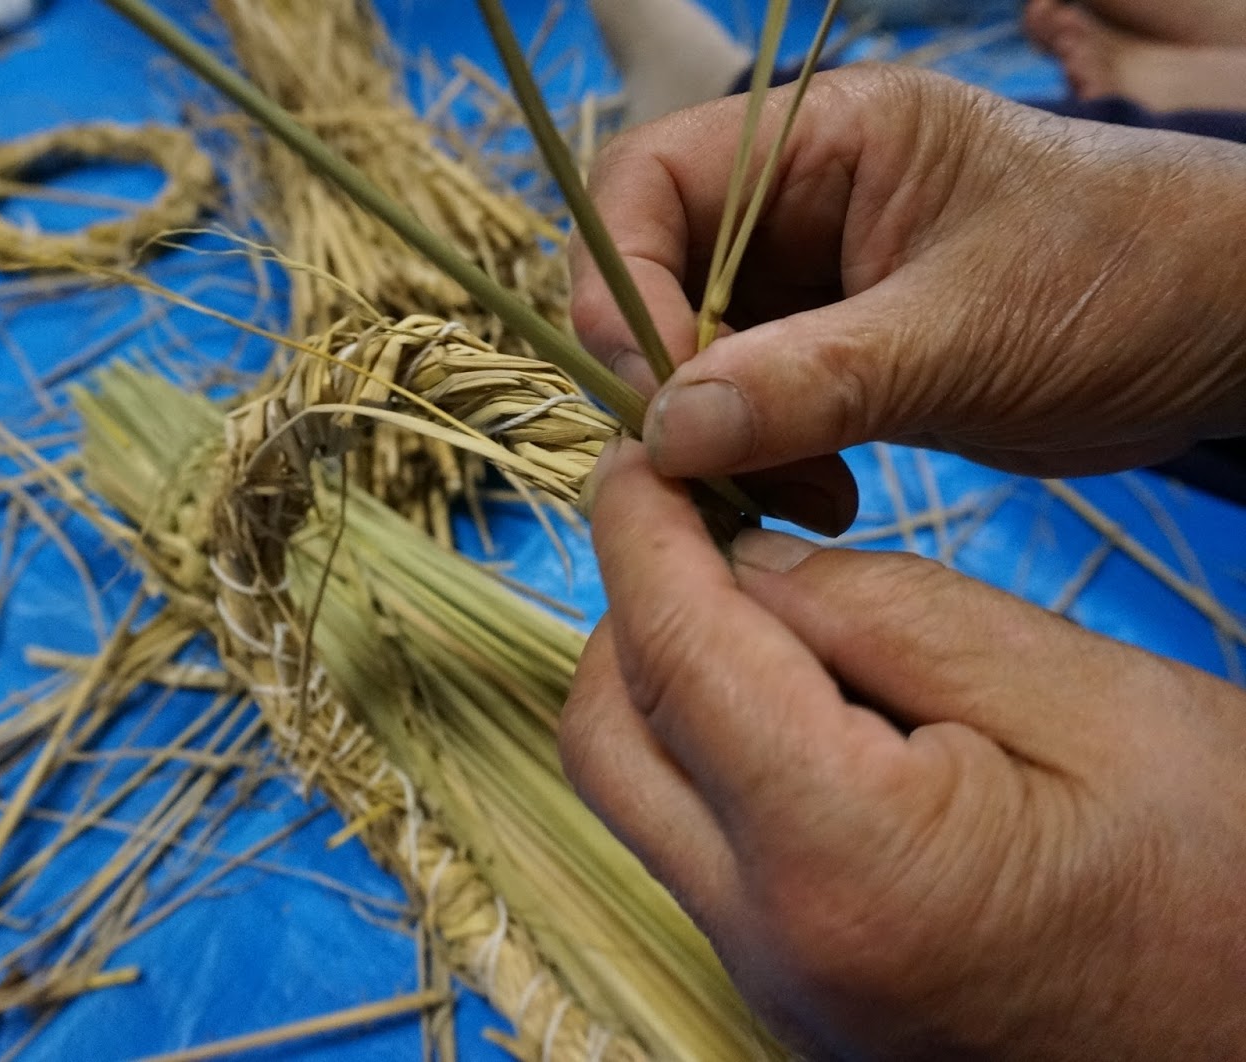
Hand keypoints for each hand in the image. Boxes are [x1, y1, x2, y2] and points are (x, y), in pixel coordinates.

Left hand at [562, 440, 1245, 1057]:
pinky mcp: (794, 992)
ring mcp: (775, 984)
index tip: (638, 456)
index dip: (639, 532)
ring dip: (670, 681)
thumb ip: (890, 615)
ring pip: (638, 794)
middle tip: (710, 527)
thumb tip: (743, 561)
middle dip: (635, 611)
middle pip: (609, 736)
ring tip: (779, 614)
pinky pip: (697, 848)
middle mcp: (774, 942)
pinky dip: (713, 754)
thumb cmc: (1233, 884)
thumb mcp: (1088, 702)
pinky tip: (806, 706)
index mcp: (848, 862)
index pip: (675, 656)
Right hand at [569, 66, 1245, 495]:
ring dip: (712, 438)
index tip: (657, 395)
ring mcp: (811, 282)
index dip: (624, 285)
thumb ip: (809, 379)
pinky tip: (820, 497)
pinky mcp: (832, 355)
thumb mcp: (964, 330)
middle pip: (650, 274)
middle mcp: (796, 202)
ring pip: (691, 355)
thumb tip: (664, 433)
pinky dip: (758, 463)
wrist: (1226, 332)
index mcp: (822, 139)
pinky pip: (747, 407)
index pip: (648, 184)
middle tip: (704, 466)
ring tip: (790, 496)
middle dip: (663, 377)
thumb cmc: (1123, 280)